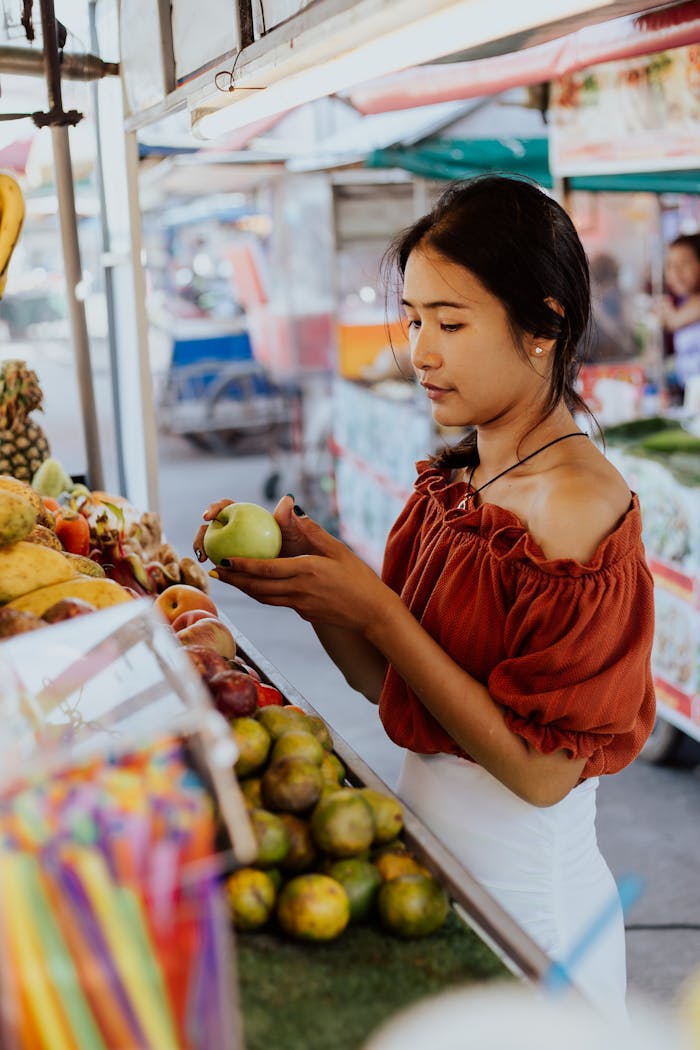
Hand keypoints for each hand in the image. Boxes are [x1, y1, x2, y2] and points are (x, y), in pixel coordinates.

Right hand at [193, 495, 313, 563]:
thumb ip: (290, 520)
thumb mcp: (302, 536)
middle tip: (201, 547)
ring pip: (216, 547)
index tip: (208, 516)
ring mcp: (240, 549)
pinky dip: (219, 568)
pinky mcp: (241, 567)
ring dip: (205, 550)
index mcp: (253, 517)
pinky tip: (217, 573)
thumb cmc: (309, 551)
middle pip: (215, 527)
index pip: (228, 507)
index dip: (215, 508)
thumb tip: (287, 498)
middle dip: (202, 534)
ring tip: (204, 560)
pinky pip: (227, 566)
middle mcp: (243, 531)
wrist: (312, 575)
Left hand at [209, 509, 388, 631]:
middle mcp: (299, 591)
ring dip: (244, 589)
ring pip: (264, 598)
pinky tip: (256, 588)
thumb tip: (291, 509)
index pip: (266, 570)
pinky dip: (262, 594)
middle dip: (234, 580)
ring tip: (229, 581)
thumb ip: (313, 531)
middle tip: (216, 572)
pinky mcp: (304, 614)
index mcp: (307, 571)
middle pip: (257, 588)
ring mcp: (300, 606)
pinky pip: (277, 602)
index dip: (242, 566)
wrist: (373, 614)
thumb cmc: (360, 578)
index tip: (225, 560)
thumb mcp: (339, 549)